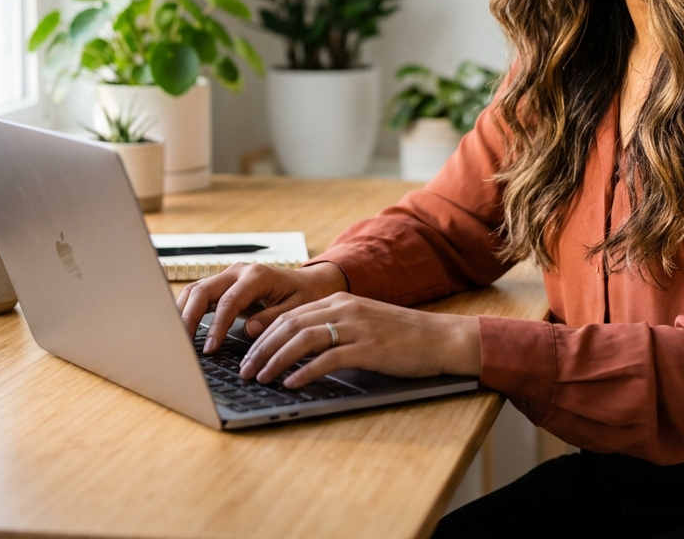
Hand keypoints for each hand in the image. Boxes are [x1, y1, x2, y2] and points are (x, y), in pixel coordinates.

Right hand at [176, 261, 347, 352]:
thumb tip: (249, 330)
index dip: (216, 326)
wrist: (310, 282)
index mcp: (257, 276)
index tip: (209, 349)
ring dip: (183, 312)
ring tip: (176, 339)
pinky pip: (200, 294)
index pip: (228, 301)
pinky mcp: (224, 284)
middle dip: (188, 317)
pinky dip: (188, 309)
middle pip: (203, 290)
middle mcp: (239, 271)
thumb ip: (273, 318)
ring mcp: (229, 276)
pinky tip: (183, 329)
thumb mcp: (298, 307)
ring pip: (196, 289)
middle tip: (180, 344)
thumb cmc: (306, 295)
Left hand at [237, 291, 481, 388]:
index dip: (264, 334)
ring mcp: (356, 326)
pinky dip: (306, 371)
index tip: (248, 353)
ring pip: (303, 339)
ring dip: (276, 359)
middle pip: (290, 324)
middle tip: (244, 369)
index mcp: (340, 300)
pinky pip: (328, 358)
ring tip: (260, 377)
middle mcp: (344, 308)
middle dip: (262, 348)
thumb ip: (333, 328)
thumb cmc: (401, 335)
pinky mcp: (368, 347)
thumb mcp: (362, 322)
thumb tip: (298, 349)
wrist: (439, 338)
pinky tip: (292, 383)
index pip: (290, 314)